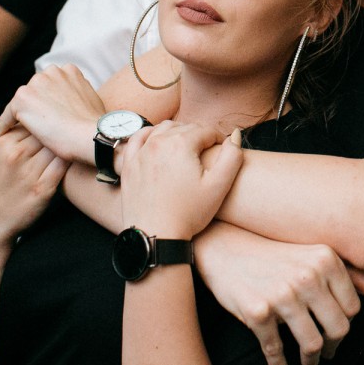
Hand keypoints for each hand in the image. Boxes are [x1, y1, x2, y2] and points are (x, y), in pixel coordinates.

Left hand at [0, 64, 104, 161]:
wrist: (91, 135)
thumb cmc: (95, 125)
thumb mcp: (91, 101)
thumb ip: (78, 95)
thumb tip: (75, 102)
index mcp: (69, 70)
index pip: (51, 85)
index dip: (48, 101)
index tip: (46, 116)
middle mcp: (52, 71)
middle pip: (35, 91)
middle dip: (34, 106)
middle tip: (31, 129)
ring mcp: (36, 83)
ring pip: (22, 102)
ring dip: (20, 116)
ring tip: (15, 135)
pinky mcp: (22, 99)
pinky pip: (8, 115)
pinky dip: (4, 126)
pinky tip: (1, 138)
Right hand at [0, 125, 67, 248]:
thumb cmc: (3, 183)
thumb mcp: (2, 154)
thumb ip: (19, 135)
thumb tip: (44, 115)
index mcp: (5, 143)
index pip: (34, 120)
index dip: (51, 120)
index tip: (62, 121)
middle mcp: (15, 155)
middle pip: (48, 132)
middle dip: (62, 130)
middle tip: (76, 128)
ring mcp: (28, 172)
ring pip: (57, 147)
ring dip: (69, 144)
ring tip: (78, 141)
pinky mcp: (41, 188)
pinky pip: (63, 166)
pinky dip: (71, 161)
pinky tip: (76, 158)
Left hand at [120, 120, 241, 239]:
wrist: (155, 236)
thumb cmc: (188, 214)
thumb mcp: (219, 186)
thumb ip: (232, 157)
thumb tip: (234, 134)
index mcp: (180, 144)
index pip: (206, 131)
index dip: (218, 139)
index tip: (222, 151)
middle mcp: (158, 142)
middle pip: (185, 127)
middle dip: (200, 135)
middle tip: (208, 151)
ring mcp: (140, 152)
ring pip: (163, 129)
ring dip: (177, 132)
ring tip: (187, 146)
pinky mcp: (129, 164)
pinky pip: (138, 138)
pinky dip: (150, 134)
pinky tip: (157, 140)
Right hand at [194, 222, 363, 364]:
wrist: (225, 246)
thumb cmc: (274, 252)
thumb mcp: (314, 255)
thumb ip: (351, 274)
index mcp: (326, 259)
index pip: (352, 308)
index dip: (344, 325)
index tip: (334, 333)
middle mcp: (308, 276)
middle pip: (337, 329)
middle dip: (332, 349)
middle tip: (324, 355)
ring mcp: (282, 294)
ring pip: (311, 344)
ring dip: (311, 364)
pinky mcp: (258, 311)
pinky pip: (275, 351)